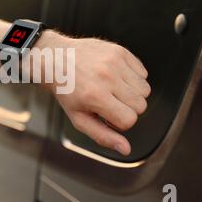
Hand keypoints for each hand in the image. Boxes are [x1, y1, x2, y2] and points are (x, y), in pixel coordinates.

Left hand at [40, 33, 150, 155]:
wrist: (56, 60)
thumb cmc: (67, 91)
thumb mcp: (79, 118)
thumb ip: (103, 136)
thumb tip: (125, 149)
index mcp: (95, 96)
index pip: (129, 120)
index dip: (120, 122)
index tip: (107, 116)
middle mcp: (107, 77)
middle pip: (141, 106)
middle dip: (128, 109)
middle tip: (110, 103)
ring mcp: (115, 62)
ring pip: (145, 90)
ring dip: (133, 94)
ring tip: (113, 90)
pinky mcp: (120, 51)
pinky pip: (143, 72)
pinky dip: (133, 78)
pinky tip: (116, 78)